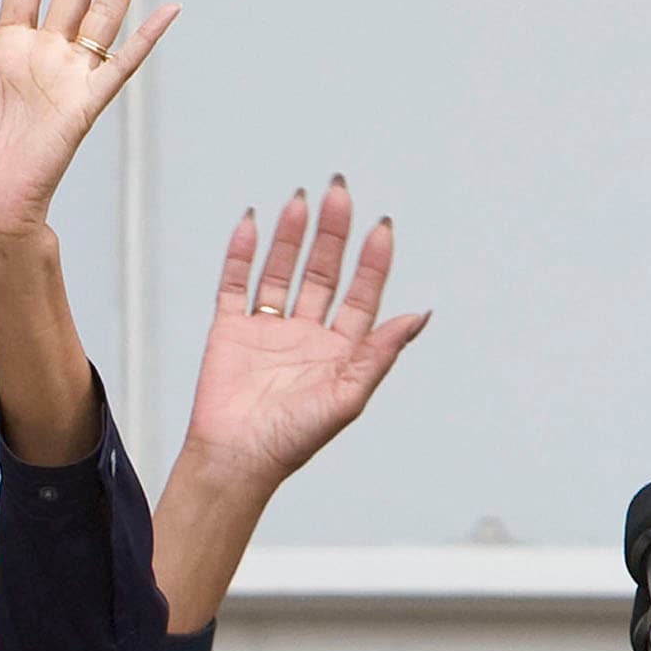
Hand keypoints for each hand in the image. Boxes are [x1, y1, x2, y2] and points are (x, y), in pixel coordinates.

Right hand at [153, 185, 432, 629]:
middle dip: (333, 232)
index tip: (381, 227)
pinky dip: (243, 253)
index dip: (373, 261)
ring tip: (301, 200)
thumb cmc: (292, 440)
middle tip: (339, 192)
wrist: (235, 458)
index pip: (361, 294)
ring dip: (292, 236)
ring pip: (282, 270)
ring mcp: (267, 329)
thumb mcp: (348, 397)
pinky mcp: (230, 329)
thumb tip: (420, 315)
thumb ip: (381, 354)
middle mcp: (306, 335)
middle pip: (323, 271)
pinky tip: (254, 224)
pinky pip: (236, 283)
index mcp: (339, 351)